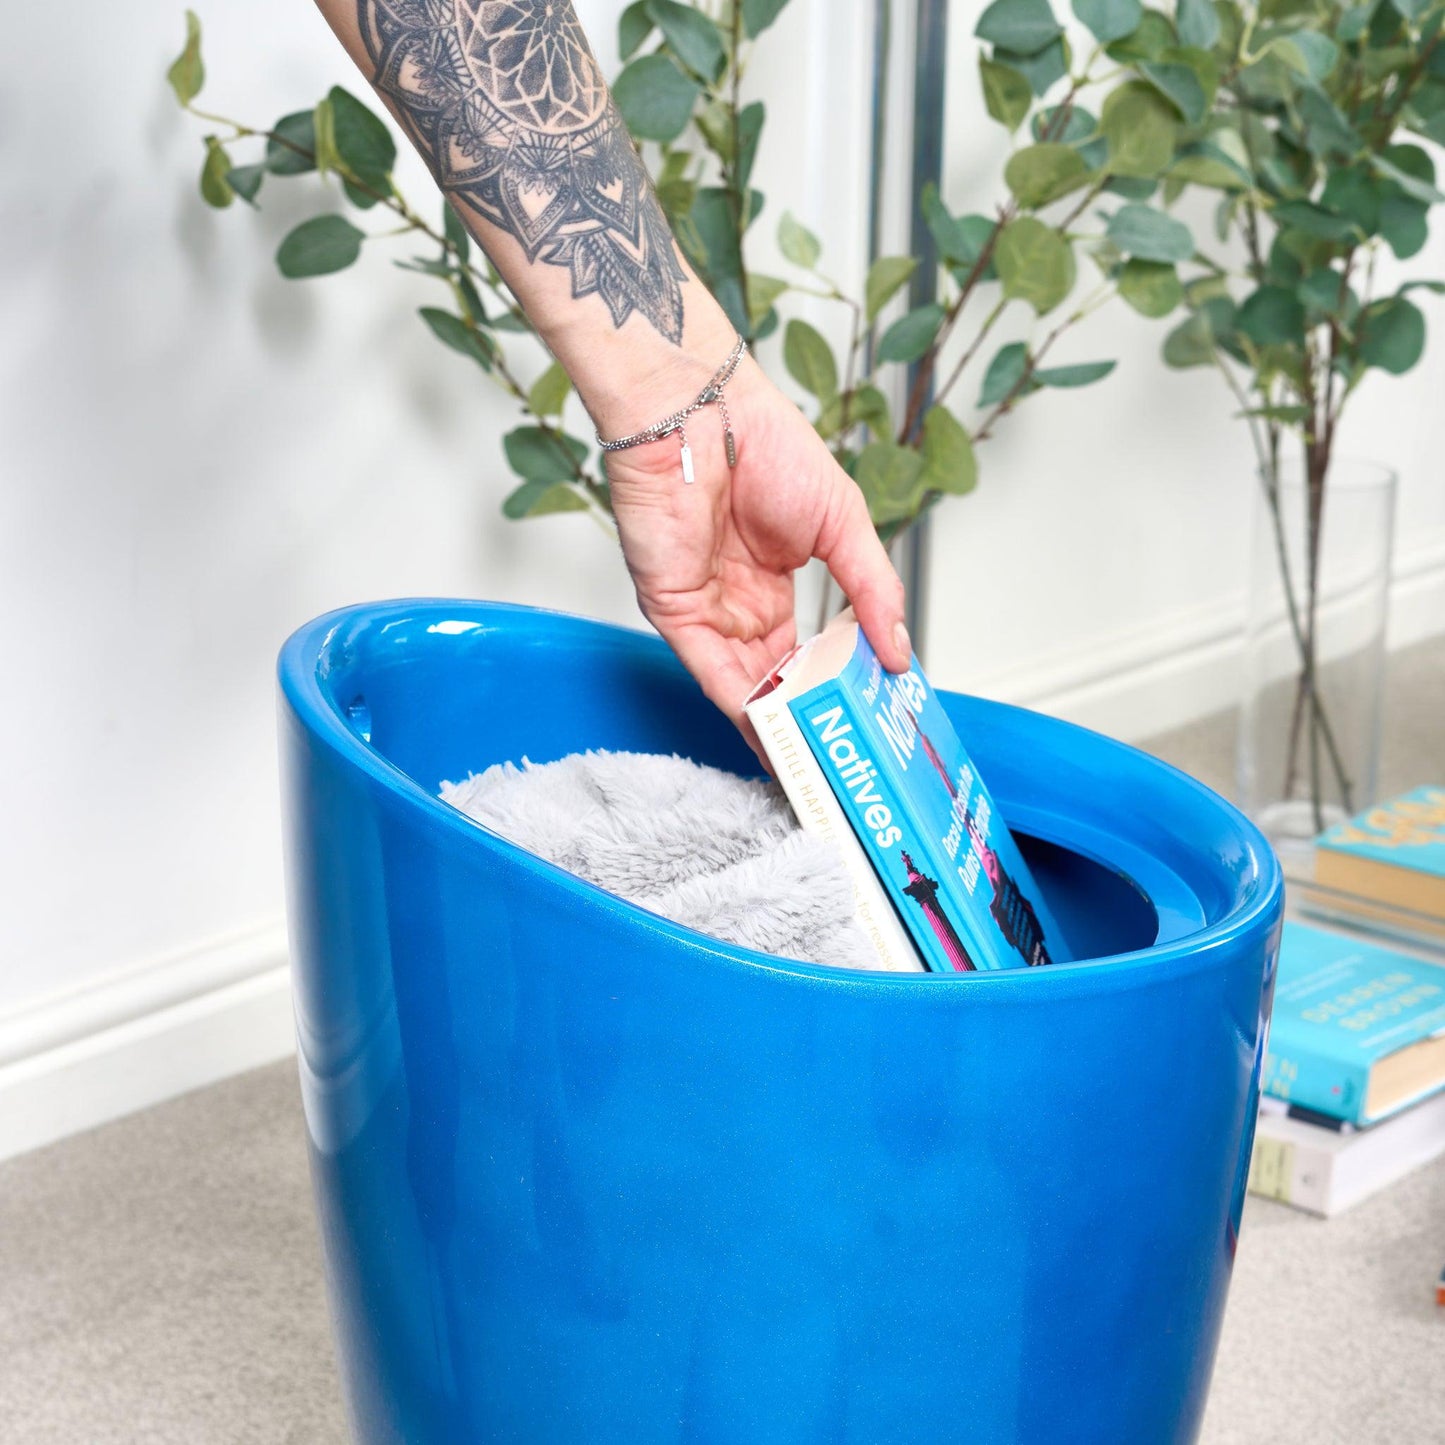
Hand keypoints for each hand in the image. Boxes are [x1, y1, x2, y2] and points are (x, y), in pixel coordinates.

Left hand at [604, 358, 911, 741]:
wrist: (704, 413)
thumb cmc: (767, 444)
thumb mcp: (846, 524)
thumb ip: (873, 590)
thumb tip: (899, 650)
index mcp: (774, 578)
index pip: (804, 652)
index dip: (832, 687)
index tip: (864, 721)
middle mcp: (737, 601)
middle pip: (774, 678)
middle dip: (806, 720)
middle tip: (842, 759)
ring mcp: (706, 609)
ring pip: (745, 686)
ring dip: (777, 727)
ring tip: (816, 766)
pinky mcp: (674, 612)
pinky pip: (712, 673)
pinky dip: (743, 711)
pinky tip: (775, 739)